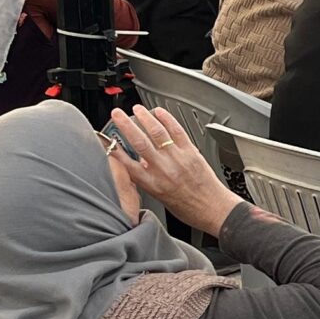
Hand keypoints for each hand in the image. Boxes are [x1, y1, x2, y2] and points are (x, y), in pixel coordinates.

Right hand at [105, 105, 238, 235]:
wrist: (214, 209)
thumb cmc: (189, 208)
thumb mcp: (160, 197)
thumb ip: (149, 179)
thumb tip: (141, 162)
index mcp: (152, 184)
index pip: (127, 163)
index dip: (114, 149)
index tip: (105, 139)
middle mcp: (163, 170)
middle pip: (139, 142)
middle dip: (125, 125)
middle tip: (116, 115)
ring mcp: (178, 158)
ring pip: (157, 132)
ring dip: (145, 118)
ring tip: (137, 109)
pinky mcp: (191, 152)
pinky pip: (177, 131)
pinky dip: (167, 119)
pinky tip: (159, 112)